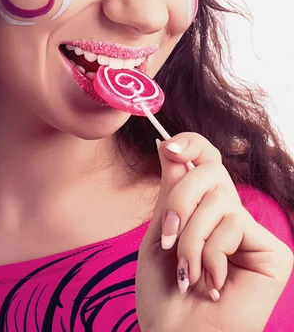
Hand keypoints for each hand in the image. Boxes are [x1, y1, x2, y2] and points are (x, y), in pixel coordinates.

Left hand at [135, 132, 292, 331]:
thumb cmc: (164, 293)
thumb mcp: (161, 232)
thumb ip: (171, 189)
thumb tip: (167, 142)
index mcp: (204, 208)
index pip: (207, 160)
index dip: (193, 143)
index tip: (169, 146)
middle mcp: (231, 215)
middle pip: (211, 172)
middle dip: (181, 201)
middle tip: (168, 238)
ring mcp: (253, 234)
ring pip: (219, 202)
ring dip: (191, 240)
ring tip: (189, 273)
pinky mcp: (273, 253)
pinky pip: (234, 226)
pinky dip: (212, 255)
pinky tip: (213, 284)